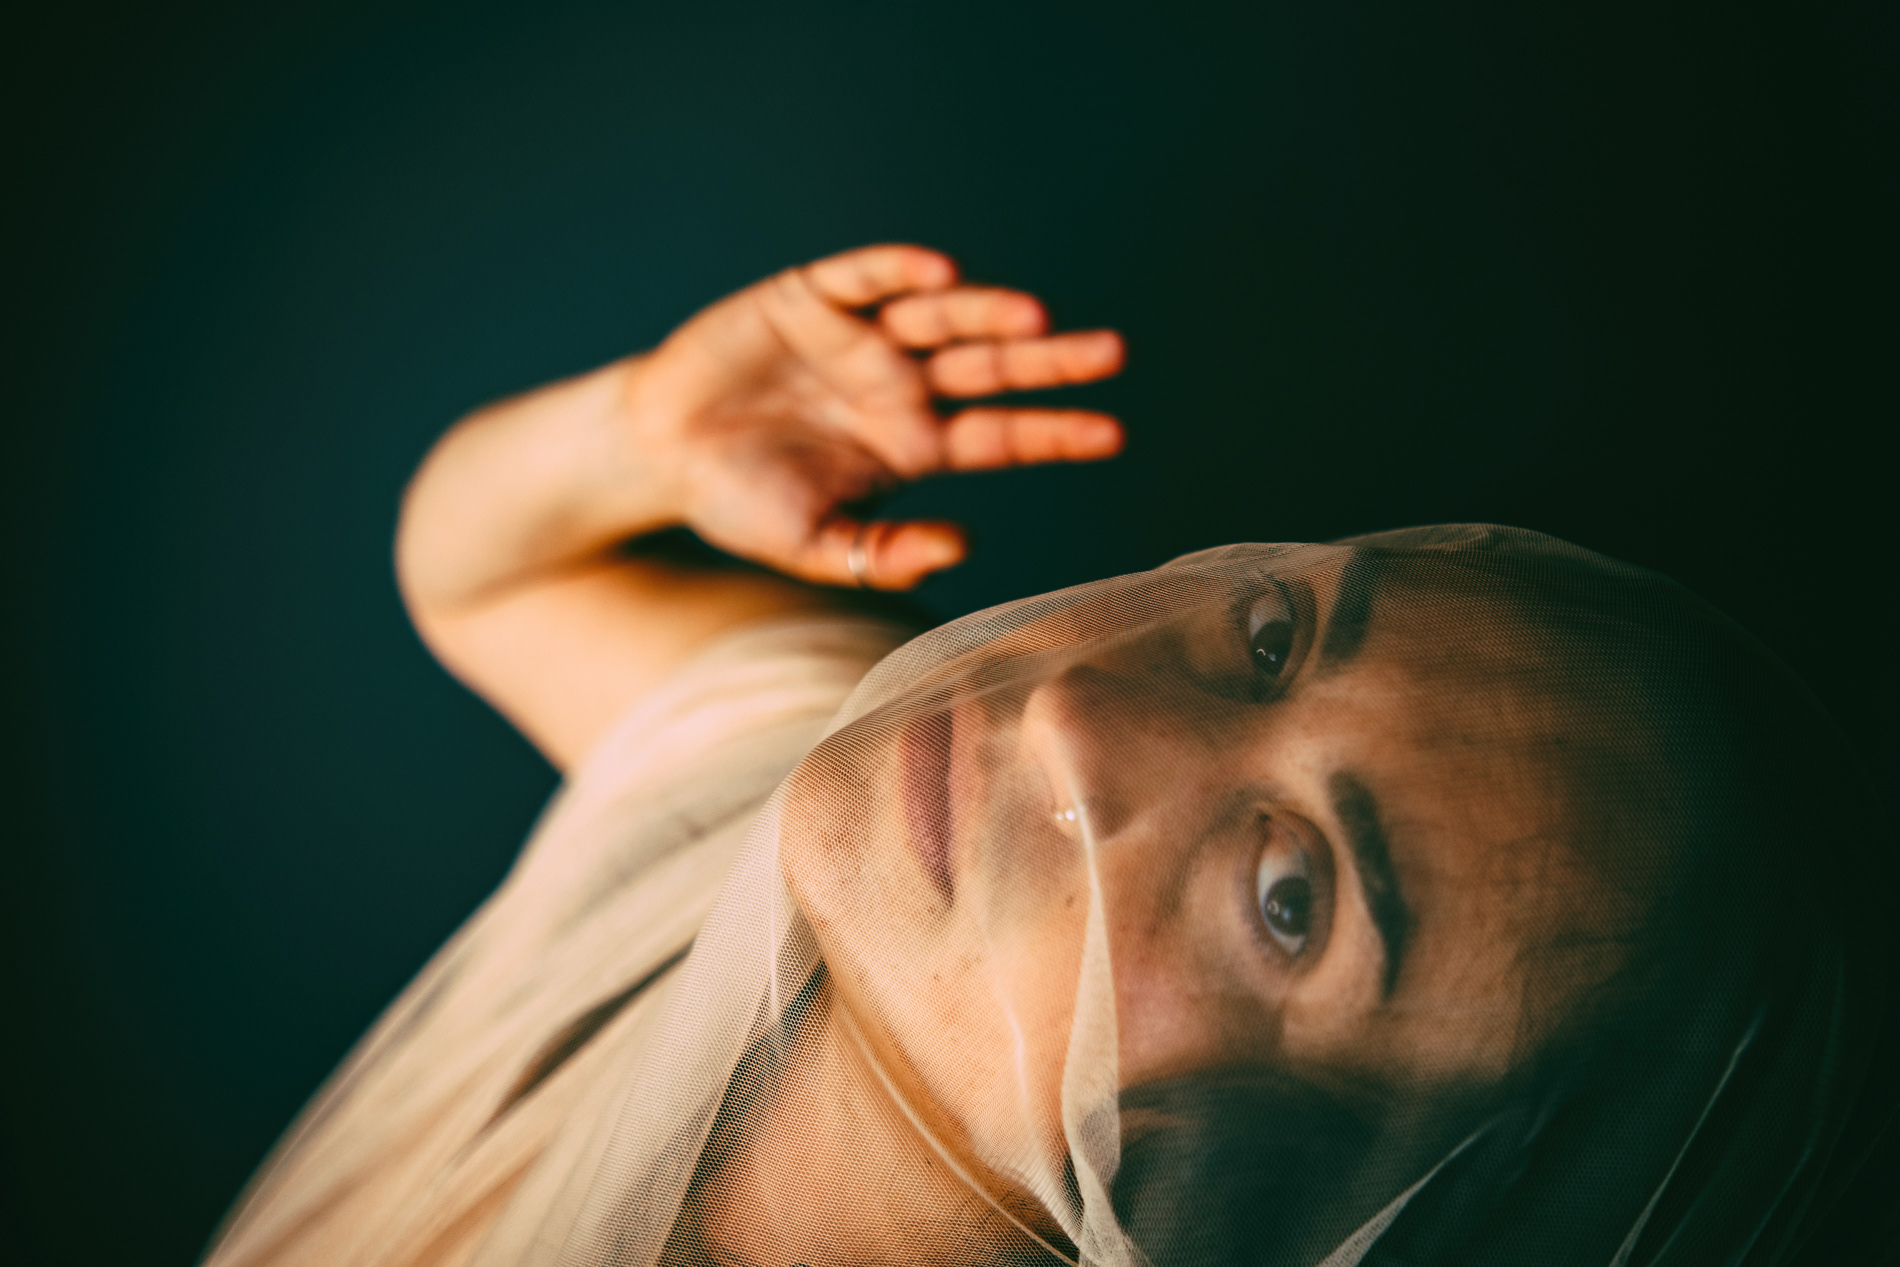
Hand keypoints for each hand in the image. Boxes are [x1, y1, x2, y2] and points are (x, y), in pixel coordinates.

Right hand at [622, 244, 1124, 588]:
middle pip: (990, 365)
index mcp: (911, 444)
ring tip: (1034, 317)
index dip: (1055, 431)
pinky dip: (900, 270)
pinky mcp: (811, 299)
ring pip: (941, 317)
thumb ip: (883, 552)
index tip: (1113, 433)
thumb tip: (963, 547)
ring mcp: (860, 339)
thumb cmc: (742, 503)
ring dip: (986, 311)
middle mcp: (899, 384)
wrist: (659, 454)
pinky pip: (865, 277)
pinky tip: (939, 274)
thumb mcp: (815, 547)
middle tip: (1113, 352)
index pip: (1000, 435)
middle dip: (1049, 359)